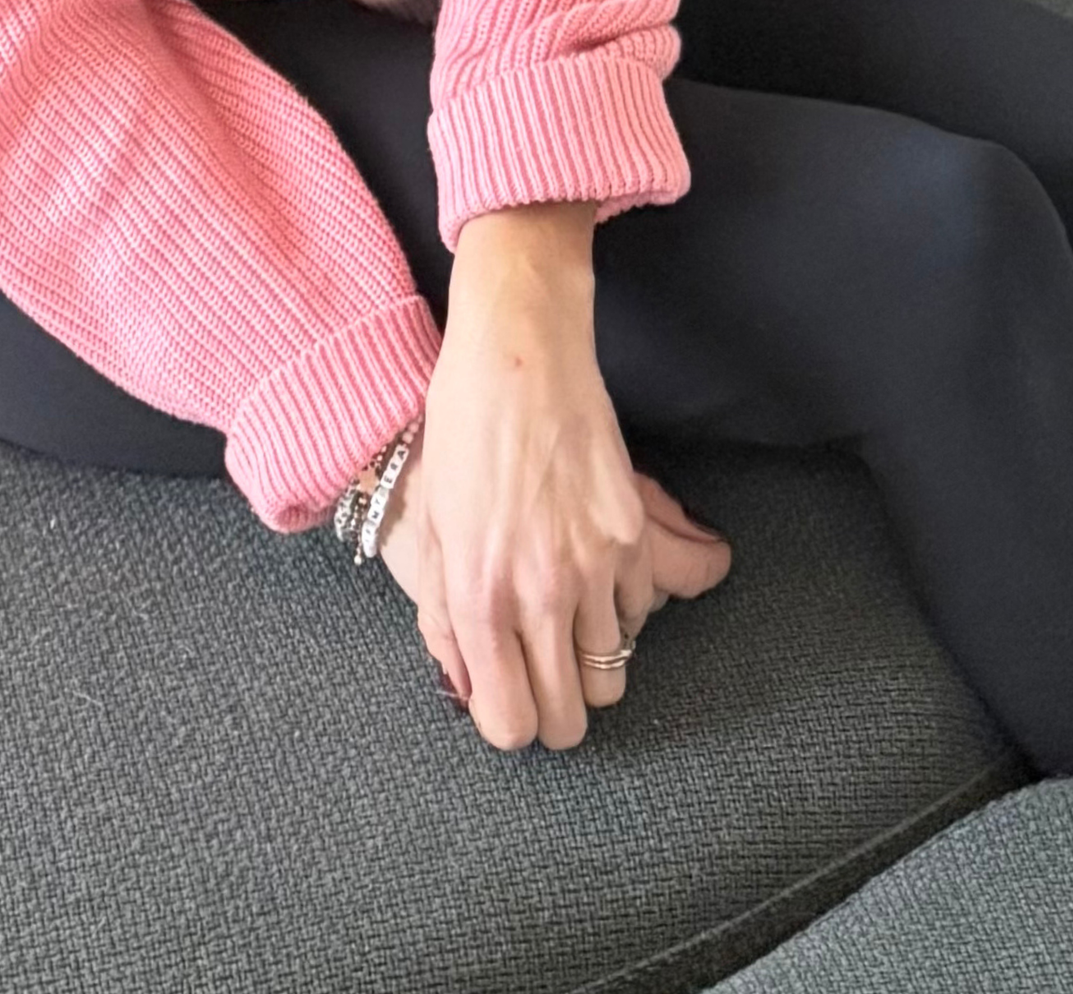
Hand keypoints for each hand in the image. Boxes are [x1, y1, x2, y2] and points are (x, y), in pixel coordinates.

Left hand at [376, 204, 731, 749]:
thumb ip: (444, 619)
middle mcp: (539, 593)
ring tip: (566, 625)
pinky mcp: (632, 532)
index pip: (511, 724)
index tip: (508, 697)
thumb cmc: (459, 430)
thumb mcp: (433, 528)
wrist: (516, 348)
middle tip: (542, 677)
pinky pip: (639, 613)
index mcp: (479, 597)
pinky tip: (592, 577)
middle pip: (570, 718)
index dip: (510, 721)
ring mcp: (594, 565)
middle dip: (555, 712)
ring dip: (589, 663)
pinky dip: (620, 610)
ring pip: (613, 676)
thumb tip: (467, 689)